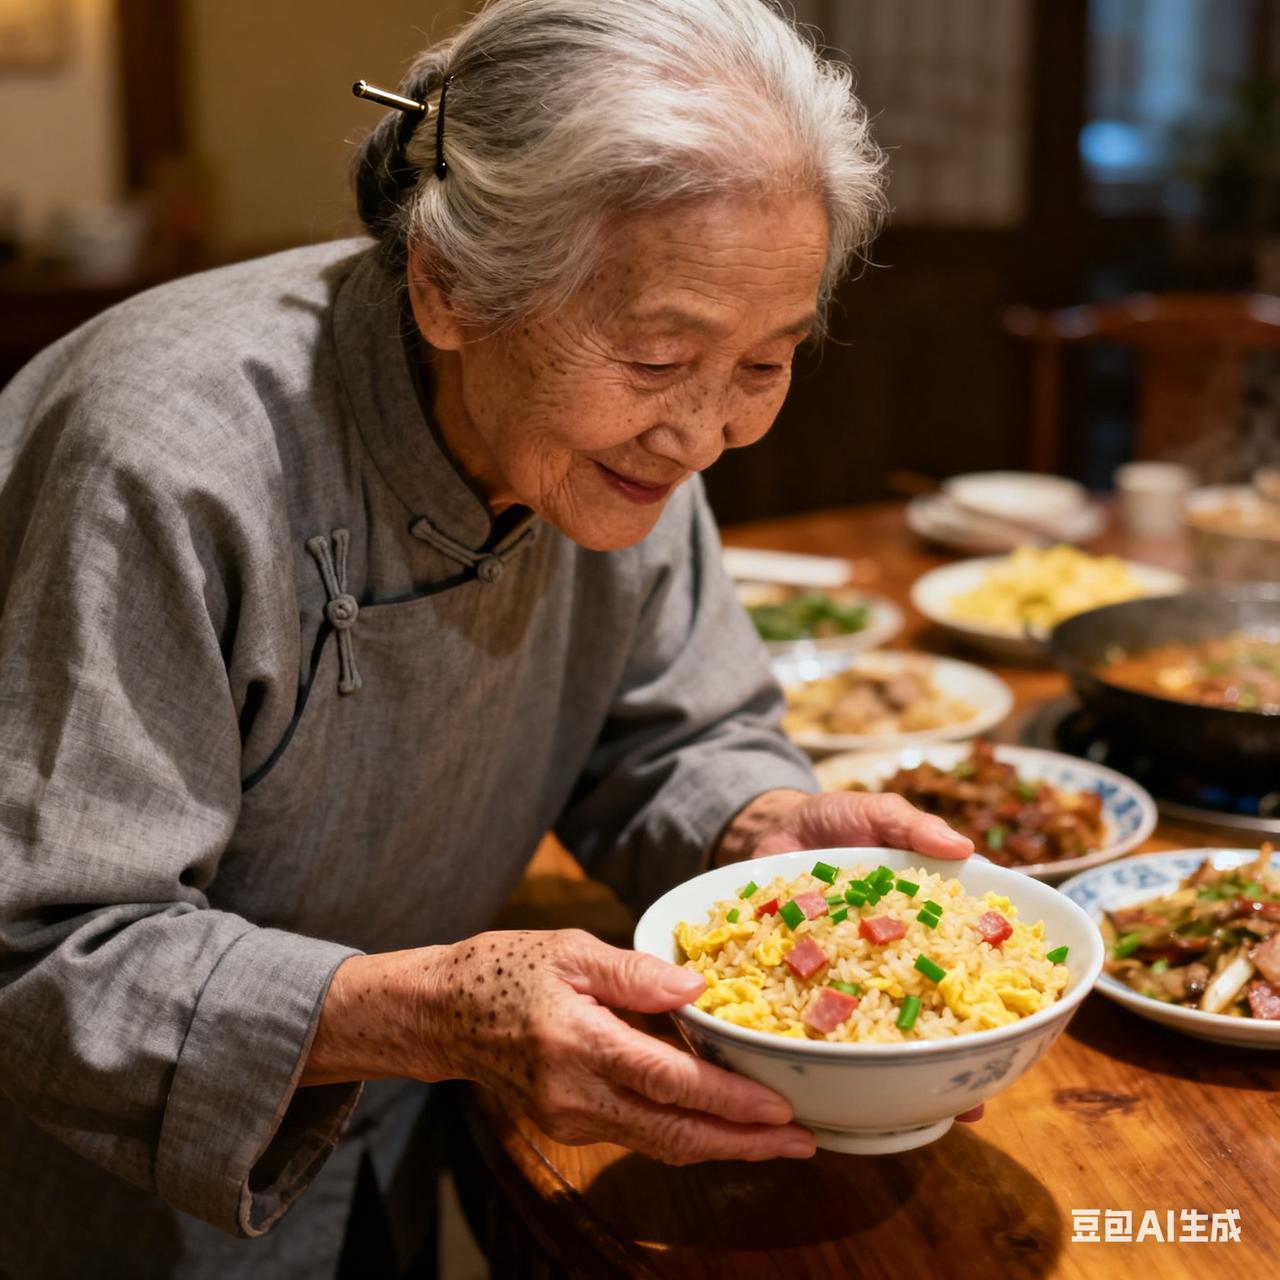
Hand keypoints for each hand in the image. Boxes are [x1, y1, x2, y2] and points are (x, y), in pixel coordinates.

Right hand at [304, 929, 816, 1164]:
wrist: (444, 1013)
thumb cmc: (506, 969)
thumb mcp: (569, 949)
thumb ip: (633, 971)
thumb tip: (696, 989)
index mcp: (578, 1044)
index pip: (669, 1083)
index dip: (729, 1101)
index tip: (780, 1108)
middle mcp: (576, 1095)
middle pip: (674, 1134)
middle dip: (744, 1144)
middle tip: (802, 1141)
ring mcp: (571, 1118)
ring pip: (660, 1143)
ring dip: (721, 1144)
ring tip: (776, 1136)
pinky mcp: (570, 1125)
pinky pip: (639, 1134)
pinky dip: (686, 1131)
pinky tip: (720, 1119)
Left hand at [714, 788, 981, 1127]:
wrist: (766, 822)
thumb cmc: (833, 819)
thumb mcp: (875, 814)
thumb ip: (911, 828)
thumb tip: (965, 848)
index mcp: (915, 923)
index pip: (961, 964)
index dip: (987, 998)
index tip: (1006, 1030)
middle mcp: (885, 956)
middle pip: (926, 1012)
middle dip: (951, 1055)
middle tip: (974, 1099)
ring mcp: (841, 971)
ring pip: (873, 1028)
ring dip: (892, 1065)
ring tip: (914, 1105)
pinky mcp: (796, 975)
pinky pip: (810, 1012)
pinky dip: (817, 1041)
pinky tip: (823, 1072)